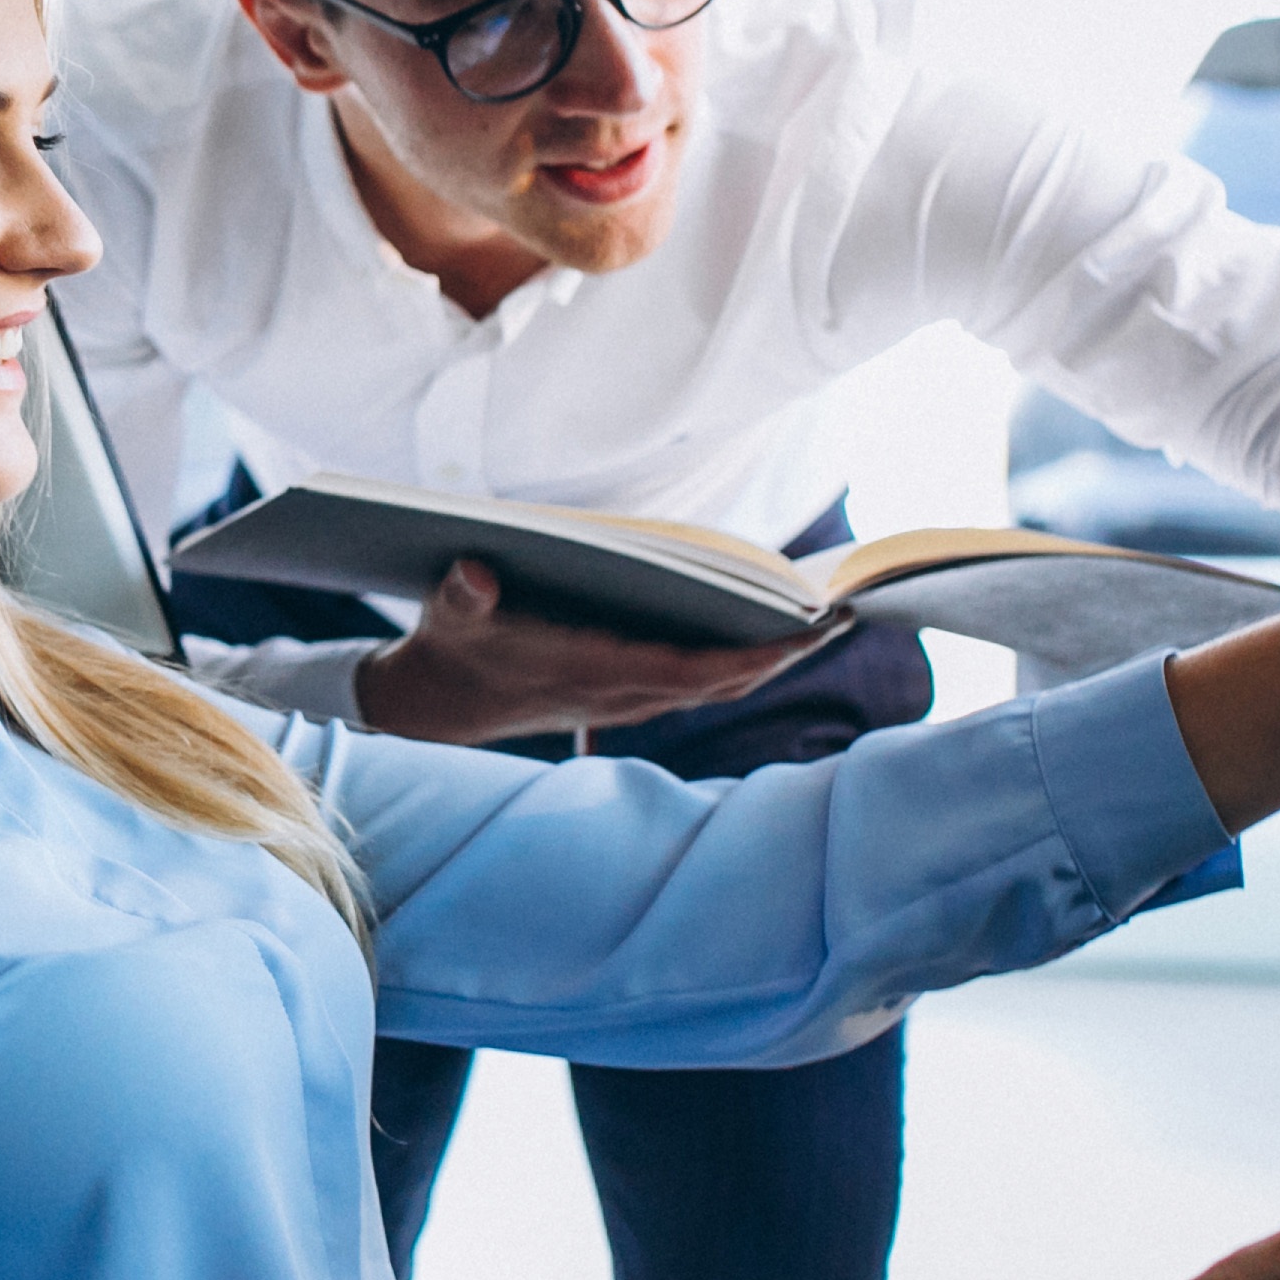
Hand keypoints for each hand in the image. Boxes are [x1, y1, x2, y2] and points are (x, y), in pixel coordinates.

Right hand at [352, 559, 843, 743]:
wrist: (438, 704)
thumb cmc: (450, 646)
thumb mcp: (446, 615)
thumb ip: (461, 596)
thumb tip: (476, 575)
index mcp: (585, 672)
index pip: (680, 670)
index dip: (741, 657)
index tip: (793, 636)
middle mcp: (616, 694)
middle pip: (718, 682)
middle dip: (779, 654)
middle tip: (841, 616)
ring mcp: (624, 701)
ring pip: (714, 687)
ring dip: (769, 661)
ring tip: (823, 621)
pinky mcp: (625, 698)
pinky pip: (698, 685)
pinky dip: (741, 666)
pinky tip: (771, 636)